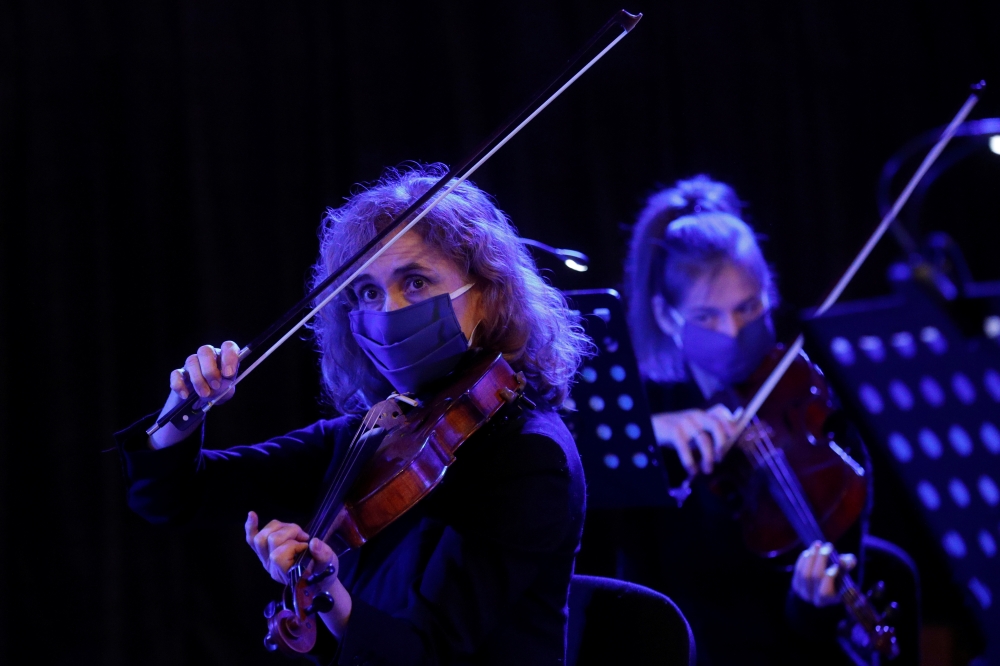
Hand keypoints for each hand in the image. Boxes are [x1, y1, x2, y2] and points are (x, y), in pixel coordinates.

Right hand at [148, 341, 240, 448]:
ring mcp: (189, 366)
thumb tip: (226, 380)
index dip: (230, 357)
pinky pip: (175, 375)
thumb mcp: (224, 393)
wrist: (196, 408)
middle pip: (205, 350)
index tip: (230, 373)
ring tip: (204, 395)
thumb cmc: (215, 395)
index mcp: (223, 358)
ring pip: (190, 361)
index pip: (228, 347)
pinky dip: (180, 385)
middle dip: (211, 368)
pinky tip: (186, 396)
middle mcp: (207, 358)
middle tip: (215, 385)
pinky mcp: (177, 377)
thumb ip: (226, 386)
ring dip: (198, 379)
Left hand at [245, 512, 352, 638]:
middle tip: (303, 537)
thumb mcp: (329, 564)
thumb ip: (324, 554)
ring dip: (279, 528)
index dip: (294, 545)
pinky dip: (251, 526)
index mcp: (286, 573)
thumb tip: (313, 542)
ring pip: (261, 537)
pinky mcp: (264, 553)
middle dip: (289, 532)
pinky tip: (252, 515)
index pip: (279, 555)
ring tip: (293, 532)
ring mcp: (265, 560)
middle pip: (271, 541)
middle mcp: (272, 568)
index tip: (307, 547)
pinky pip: (252, 539)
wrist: (316, 580)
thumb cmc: (323, 572)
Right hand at [651, 404, 740, 474]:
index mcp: (701, 414)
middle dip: (722, 442)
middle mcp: (695, 415)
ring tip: (707, 470)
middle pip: (716, 424)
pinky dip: (690, 461)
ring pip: (703, 439)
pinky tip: (692, 470)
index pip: (721, 413)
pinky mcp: (673, 430)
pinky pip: (685, 447)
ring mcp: (684, 422)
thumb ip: (706, 433)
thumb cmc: (673, 431)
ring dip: (708, 457)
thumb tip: (724, 448)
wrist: (649, 427)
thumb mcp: (691, 429)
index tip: (734, 438)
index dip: (730, 424)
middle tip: (721, 457)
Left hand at [791, 540, 856, 606]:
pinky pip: (798, 570)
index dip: (829, 577)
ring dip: (811, 556)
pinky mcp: (796, 586)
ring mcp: (804, 593)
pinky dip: (803, 559)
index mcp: (830, 600)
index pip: (825, 592)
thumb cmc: (837, 580)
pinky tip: (809, 551)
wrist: (820, 591)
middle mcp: (815, 600)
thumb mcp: (844, 574)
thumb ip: (847, 566)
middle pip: (815, 577)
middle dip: (821, 559)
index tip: (836, 565)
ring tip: (817, 545)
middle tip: (827, 547)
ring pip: (805, 573)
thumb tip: (845, 561)